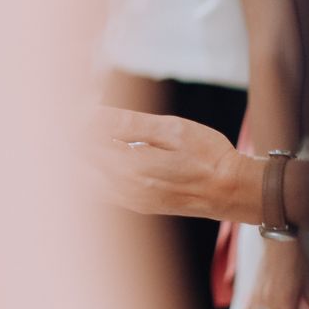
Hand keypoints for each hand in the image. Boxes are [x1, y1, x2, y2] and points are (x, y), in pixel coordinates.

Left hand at [86, 110, 250, 221]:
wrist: (233, 191)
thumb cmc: (209, 156)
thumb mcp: (173, 130)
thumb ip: (131, 124)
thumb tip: (94, 115)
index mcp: (130, 167)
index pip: (86, 142)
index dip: (78, 121)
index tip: (78, 103)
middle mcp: (123, 189)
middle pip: (80, 161)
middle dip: (75, 137)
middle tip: (78, 114)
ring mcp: (128, 201)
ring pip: (84, 178)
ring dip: (81, 154)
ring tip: (90, 131)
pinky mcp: (135, 205)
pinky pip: (99, 189)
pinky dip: (91, 170)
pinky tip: (103, 152)